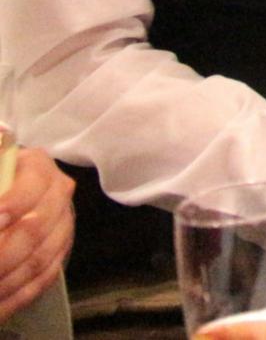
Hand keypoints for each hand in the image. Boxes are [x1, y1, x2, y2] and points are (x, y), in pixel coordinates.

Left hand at [0, 147, 74, 321]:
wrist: (7, 195)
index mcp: (37, 167)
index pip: (33, 185)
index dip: (14, 205)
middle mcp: (58, 193)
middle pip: (37, 228)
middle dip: (4, 255)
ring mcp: (63, 223)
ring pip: (40, 258)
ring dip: (8, 281)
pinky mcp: (61, 249)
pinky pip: (45, 277)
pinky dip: (18, 297)